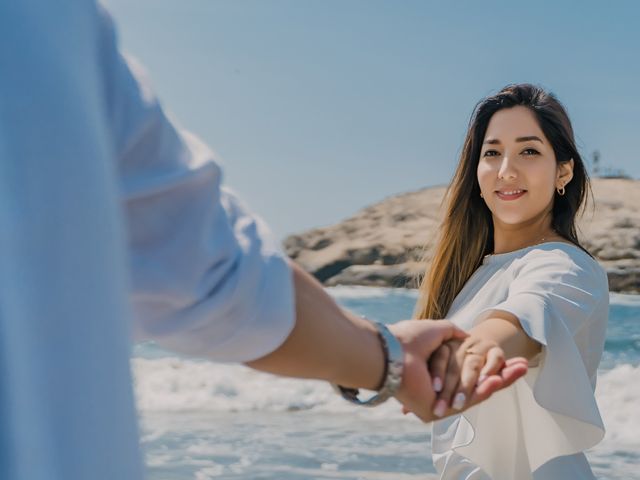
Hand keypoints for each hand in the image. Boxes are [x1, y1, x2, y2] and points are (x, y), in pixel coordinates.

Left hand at [388, 320, 526, 422]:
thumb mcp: (438, 331)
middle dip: (504, 373)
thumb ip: (454, 334)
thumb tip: (466, 335)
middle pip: (479, 384)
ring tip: (522, 369)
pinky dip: (485, 390)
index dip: (494, 364)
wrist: (392, 352)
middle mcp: (440, 389)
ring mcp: (439, 401)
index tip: (513, 357)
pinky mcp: (436, 411)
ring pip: (477, 394)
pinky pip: (466, 402)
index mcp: (439, 373)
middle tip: (525, 365)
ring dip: (501, 381)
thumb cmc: (409, 338)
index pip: (472, 371)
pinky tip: (500, 379)